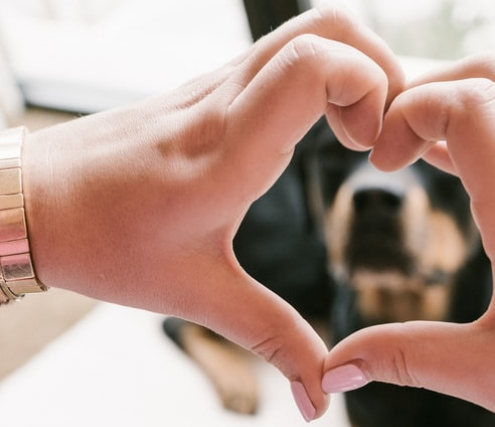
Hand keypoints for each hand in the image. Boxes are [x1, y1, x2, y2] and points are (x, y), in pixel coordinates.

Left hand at [20, 7, 403, 420]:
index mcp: (227, 151)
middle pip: (329, 27)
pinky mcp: (213, 84)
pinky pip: (284, 51)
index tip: (374, 148)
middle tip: (380, 136)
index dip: (371, 90)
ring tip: (358, 132)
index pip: (315, 65)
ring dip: (356, 67)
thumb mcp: (198, 295)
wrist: (40, 201)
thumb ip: (272, 340)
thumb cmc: (108, 244)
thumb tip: (319, 397)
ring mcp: (218, 82)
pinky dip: (327, 72)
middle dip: (382, 71)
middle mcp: (226, 100)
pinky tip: (324, 125)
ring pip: (309, 28)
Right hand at [323, 53, 494, 426]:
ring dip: (452, 106)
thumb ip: (406, 359)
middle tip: (389, 142)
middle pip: (492, 74)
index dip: (409, 112)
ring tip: (410, 151)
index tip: (380, 160)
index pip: (470, 105)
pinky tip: (453, 164)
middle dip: (425, 92)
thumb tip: (339, 367)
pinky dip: (480, 128)